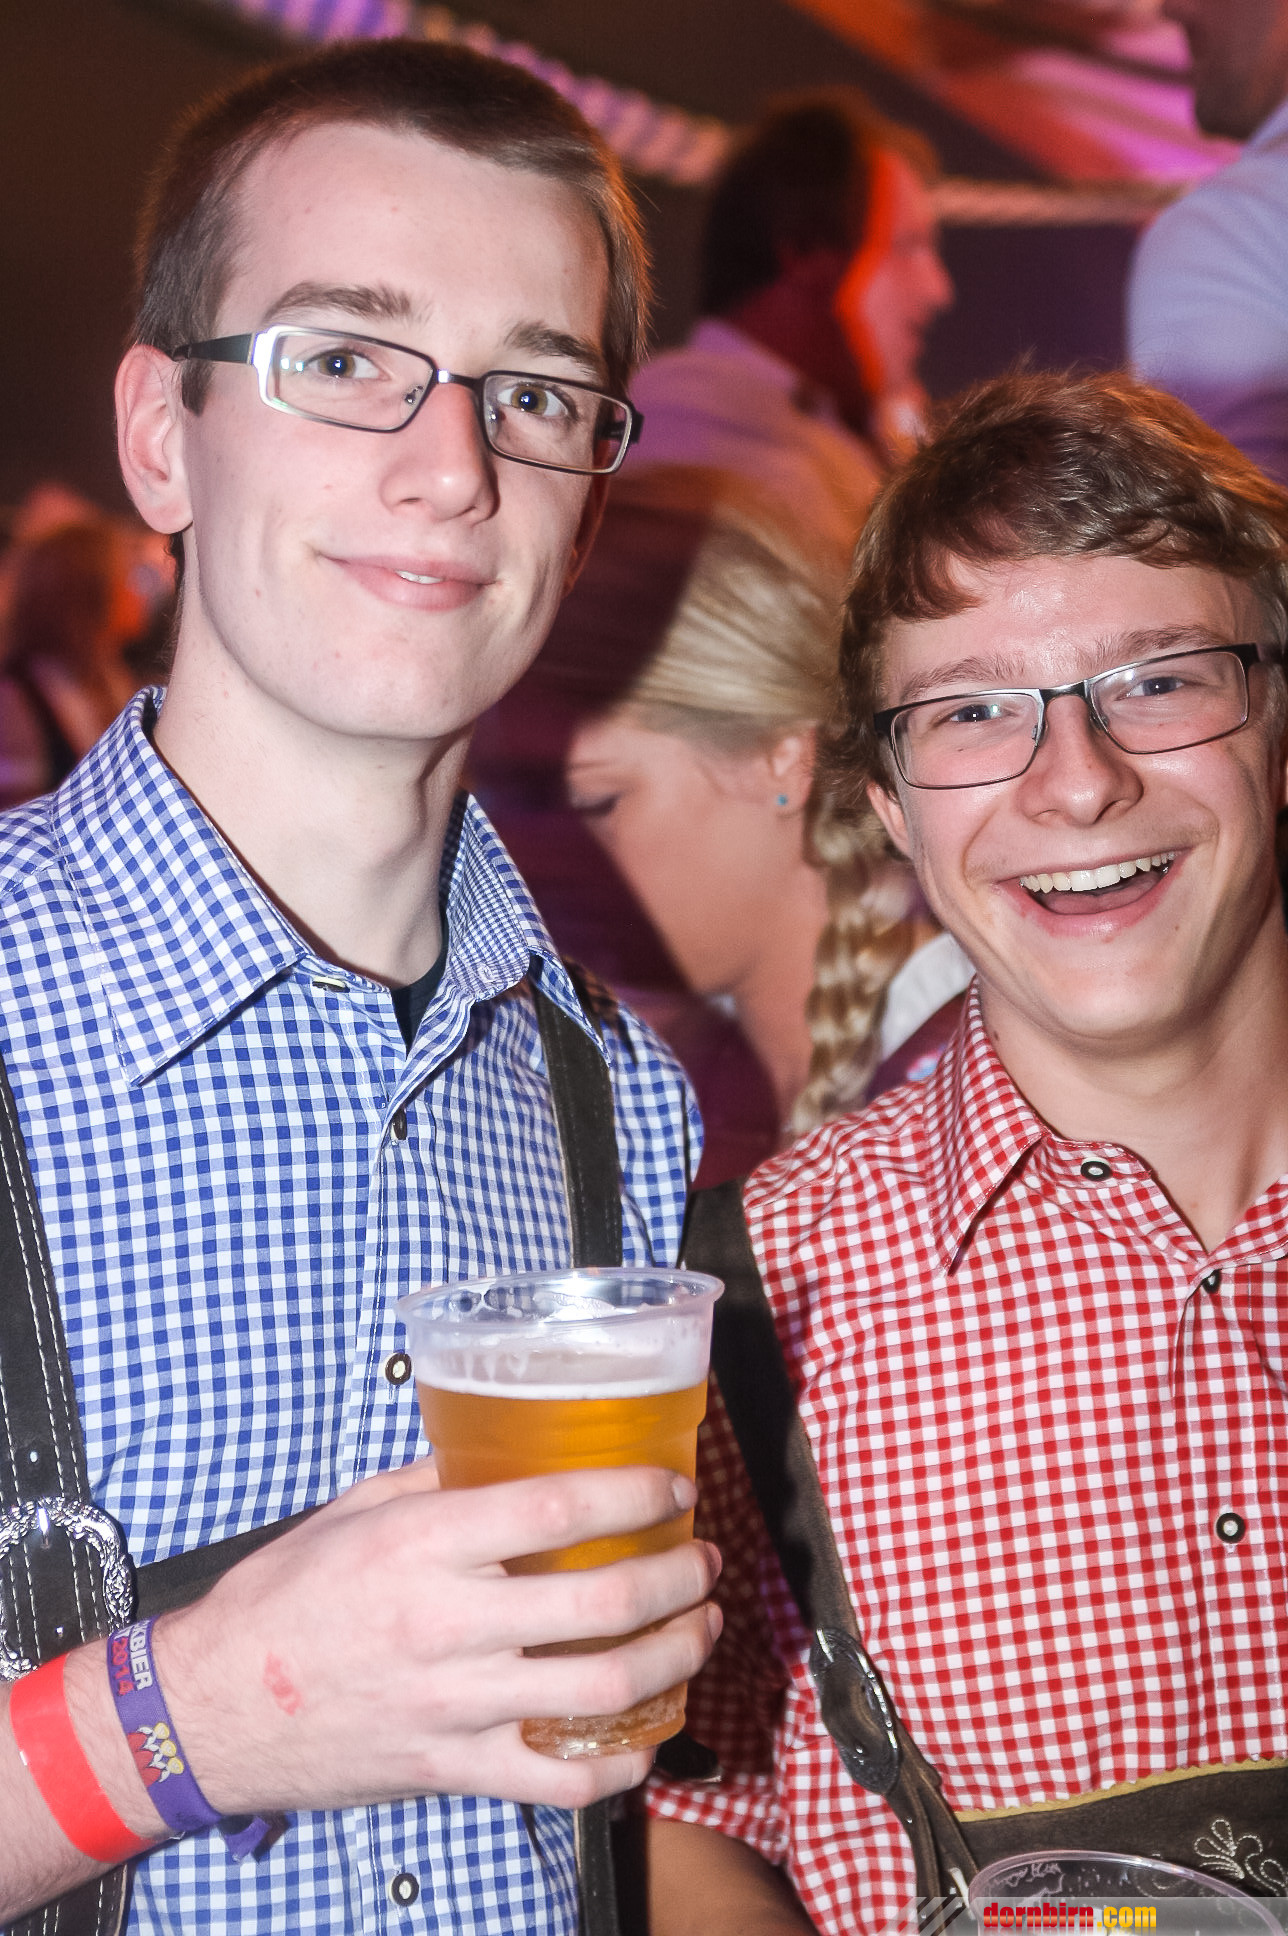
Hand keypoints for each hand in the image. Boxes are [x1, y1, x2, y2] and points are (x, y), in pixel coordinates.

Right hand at [153, 1459, 721, 1812]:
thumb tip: (507, 1450)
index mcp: (426, 1545)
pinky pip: (562, 1781)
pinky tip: (651, 1733)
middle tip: (704, 1558)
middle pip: (605, 1601)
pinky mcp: (455, 1770)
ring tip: (701, 1626)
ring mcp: (458, 1706)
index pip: (558, 1508)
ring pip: (604, 1689)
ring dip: (676, 1656)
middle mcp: (451, 1624)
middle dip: (680, 1576)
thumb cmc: (284, 1598)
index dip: (635, 1491)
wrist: (214, 1708)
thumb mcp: (354, 1510)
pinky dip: (623, 1765)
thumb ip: (436, 1482)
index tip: (674, 1485)